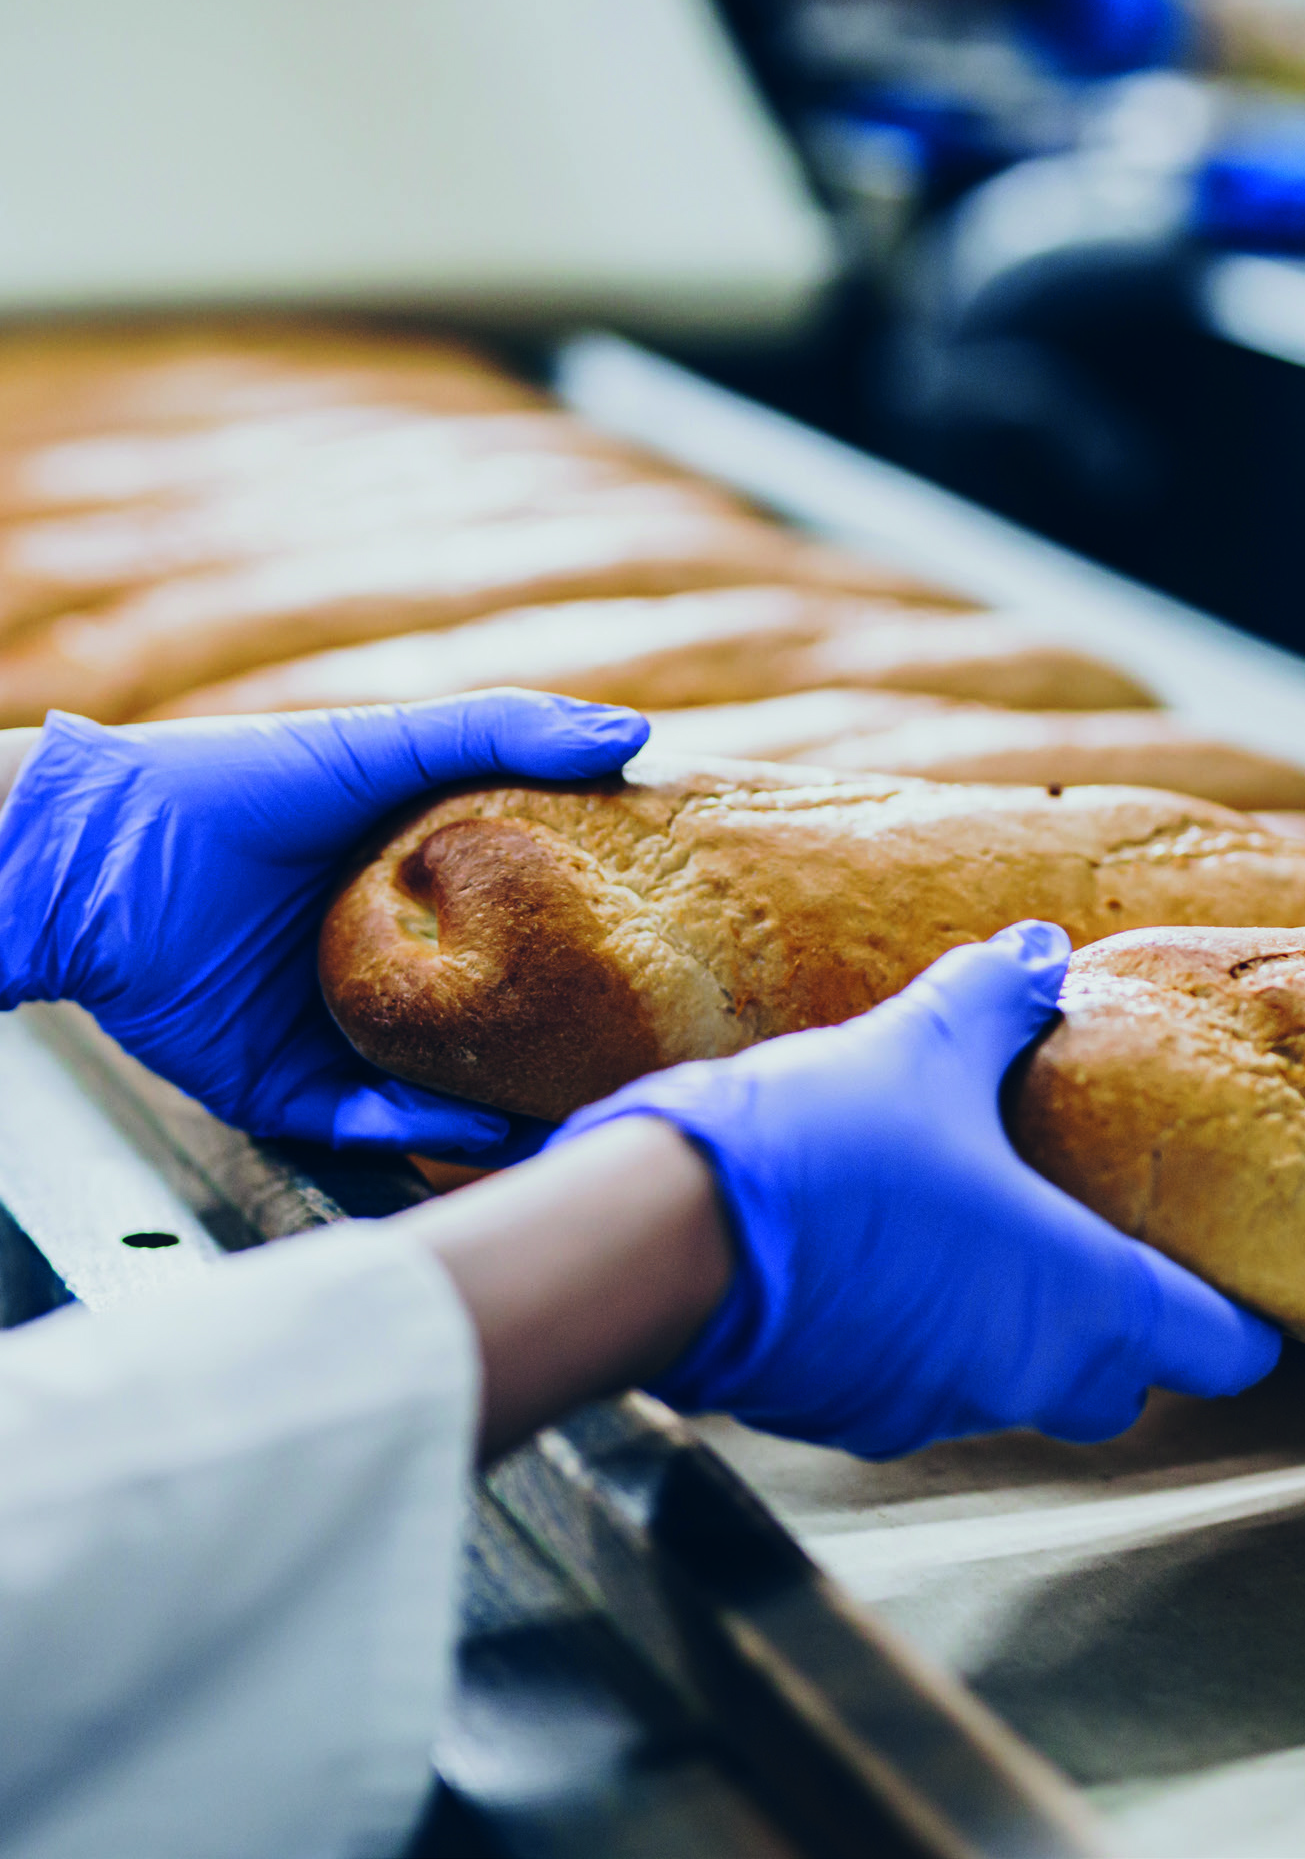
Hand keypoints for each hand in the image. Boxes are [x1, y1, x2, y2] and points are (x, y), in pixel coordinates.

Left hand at [0, 691, 646, 1156]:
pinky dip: (419, 1127)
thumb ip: (504, 732)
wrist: (94, 860)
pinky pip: (364, 1121)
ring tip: (570, 1107)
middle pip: (485, 1017)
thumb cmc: (231, 785)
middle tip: (631, 1053)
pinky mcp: (279, 1085)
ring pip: (436, 1084)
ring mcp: (330, 1029)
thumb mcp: (384, 743)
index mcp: (407, 886)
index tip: (656, 955)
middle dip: (552, 1043)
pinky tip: (474, 1124)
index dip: (584, 942)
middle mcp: (377, 964)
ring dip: (499, 1104)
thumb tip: (636, 738)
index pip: (517, 925)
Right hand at [553, 921, 1281, 1456]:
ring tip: (995, 1230)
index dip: (1242, 1319)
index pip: (1222, 1350)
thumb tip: (1040, 954)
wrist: (665, 1240)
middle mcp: (1028, 1374)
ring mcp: (939, 1409)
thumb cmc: (825, 1152)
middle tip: (1108, 1236)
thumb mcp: (924, 1049)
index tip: (1237, 1277)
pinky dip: (935, 1336)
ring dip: (1024, 1326)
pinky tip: (896, 1258)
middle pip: (1126, 1381)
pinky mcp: (854, 1417)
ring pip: (1024, 1386)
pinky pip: (930, 1386)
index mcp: (1085, 1299)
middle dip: (1132, 1326)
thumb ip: (997, 1002)